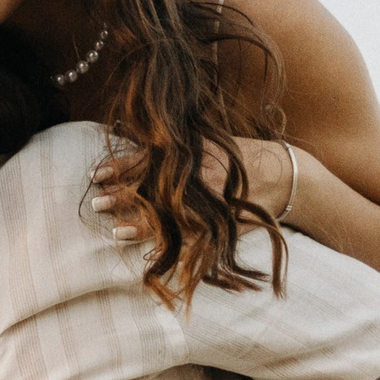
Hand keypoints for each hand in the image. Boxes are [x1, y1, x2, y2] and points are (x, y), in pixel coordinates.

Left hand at [89, 139, 297, 232]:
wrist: (283, 176)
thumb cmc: (239, 156)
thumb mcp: (207, 141)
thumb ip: (176, 142)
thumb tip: (133, 132)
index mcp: (193, 154)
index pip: (148, 159)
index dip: (119, 167)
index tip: (96, 175)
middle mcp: (198, 177)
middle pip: (152, 187)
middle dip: (121, 195)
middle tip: (96, 202)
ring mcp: (207, 201)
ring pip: (165, 212)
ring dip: (136, 220)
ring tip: (110, 226)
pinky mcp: (217, 222)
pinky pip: (185, 234)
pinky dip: (162, 240)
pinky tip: (144, 246)